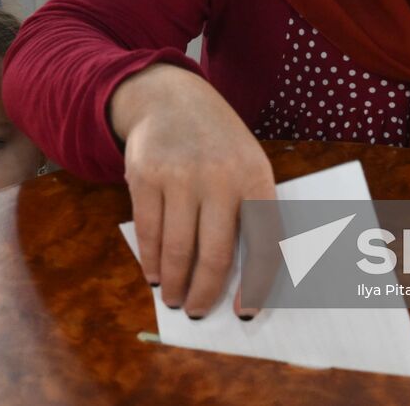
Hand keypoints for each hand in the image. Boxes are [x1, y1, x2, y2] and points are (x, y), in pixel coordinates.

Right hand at [111, 63, 275, 317]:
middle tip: (197, 311)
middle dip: (205, 292)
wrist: (169, 96)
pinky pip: (149, 231)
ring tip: (173, 298)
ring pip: (178, 249)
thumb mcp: (247, 163)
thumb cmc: (217, 143)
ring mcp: (180, 175)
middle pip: (215, 254)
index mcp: (256, 176)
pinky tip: (154, 273)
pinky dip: (151, 260)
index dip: (256, 285)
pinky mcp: (145, 175)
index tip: (245, 312)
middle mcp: (220, 176)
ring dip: (175, 283)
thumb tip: (242, 278)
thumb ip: (249, 211)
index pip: (264, 243)